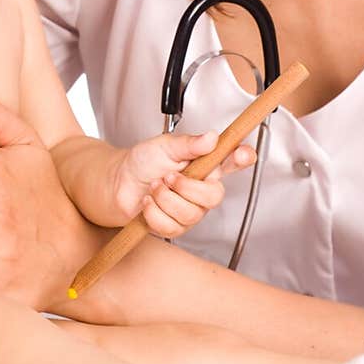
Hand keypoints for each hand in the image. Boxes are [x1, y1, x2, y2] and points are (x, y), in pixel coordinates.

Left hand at [114, 131, 255, 237]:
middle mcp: (201, 189)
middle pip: (213, 197)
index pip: (232, 161)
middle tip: (168, 176)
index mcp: (204, 165)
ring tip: (154, 186)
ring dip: (165, 198)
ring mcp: (190, 210)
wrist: (118, 183)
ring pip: (190, 213)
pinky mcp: (175, 226)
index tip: (244, 153)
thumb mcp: (164, 146)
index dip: (243, 158)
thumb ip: (189, 143)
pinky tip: (148, 202)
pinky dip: (154, 212)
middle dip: (187, 188)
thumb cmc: (143, 162)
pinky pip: (171, 226)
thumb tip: (211, 137)